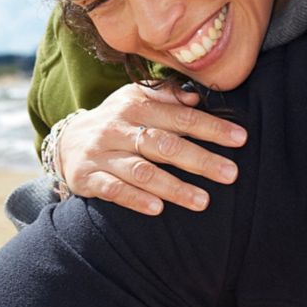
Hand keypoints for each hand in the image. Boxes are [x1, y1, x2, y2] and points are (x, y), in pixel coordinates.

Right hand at [57, 84, 248, 214]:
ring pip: (142, 171)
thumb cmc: (116, 122)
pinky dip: (136, 199)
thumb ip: (166, 97)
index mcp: (136, 106)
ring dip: (174, 187)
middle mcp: (119, 129)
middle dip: (200, 160)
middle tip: (231, 174)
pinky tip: (158, 209)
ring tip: (203, 201)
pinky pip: (114, 190)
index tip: (240, 139)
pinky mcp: (89, 178)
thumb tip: (196, 97)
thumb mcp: (136, 100)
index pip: (179, 117)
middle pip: (164, 144)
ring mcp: (103, 154)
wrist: (66, 142)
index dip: (211, 128)